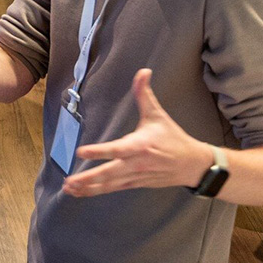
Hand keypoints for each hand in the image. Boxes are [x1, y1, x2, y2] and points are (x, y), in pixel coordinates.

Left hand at [63, 69, 210, 196]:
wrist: (192, 165)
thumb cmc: (172, 138)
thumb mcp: (158, 114)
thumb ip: (144, 94)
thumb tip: (143, 71)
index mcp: (140, 145)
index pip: (116, 149)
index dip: (98, 151)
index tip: (80, 151)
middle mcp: (136, 163)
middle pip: (109, 173)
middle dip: (88, 178)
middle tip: (69, 180)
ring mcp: (135, 176)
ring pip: (109, 184)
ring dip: (89, 188)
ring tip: (69, 188)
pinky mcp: (135, 184)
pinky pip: (113, 188)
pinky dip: (97, 191)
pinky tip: (81, 192)